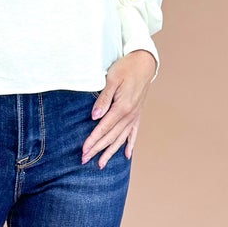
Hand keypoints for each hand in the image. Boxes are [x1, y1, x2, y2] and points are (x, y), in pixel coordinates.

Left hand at [81, 50, 155, 168]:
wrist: (144, 62)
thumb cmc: (125, 67)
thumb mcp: (111, 79)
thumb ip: (103, 99)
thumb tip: (94, 116)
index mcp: (122, 107)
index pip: (103, 128)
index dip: (92, 141)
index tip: (83, 151)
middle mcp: (129, 115)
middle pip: (111, 137)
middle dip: (97, 150)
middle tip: (84, 160)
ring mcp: (135, 115)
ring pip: (121, 138)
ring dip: (110, 152)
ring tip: (101, 164)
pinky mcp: (137, 113)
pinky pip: (133, 133)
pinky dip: (129, 144)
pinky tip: (127, 155)